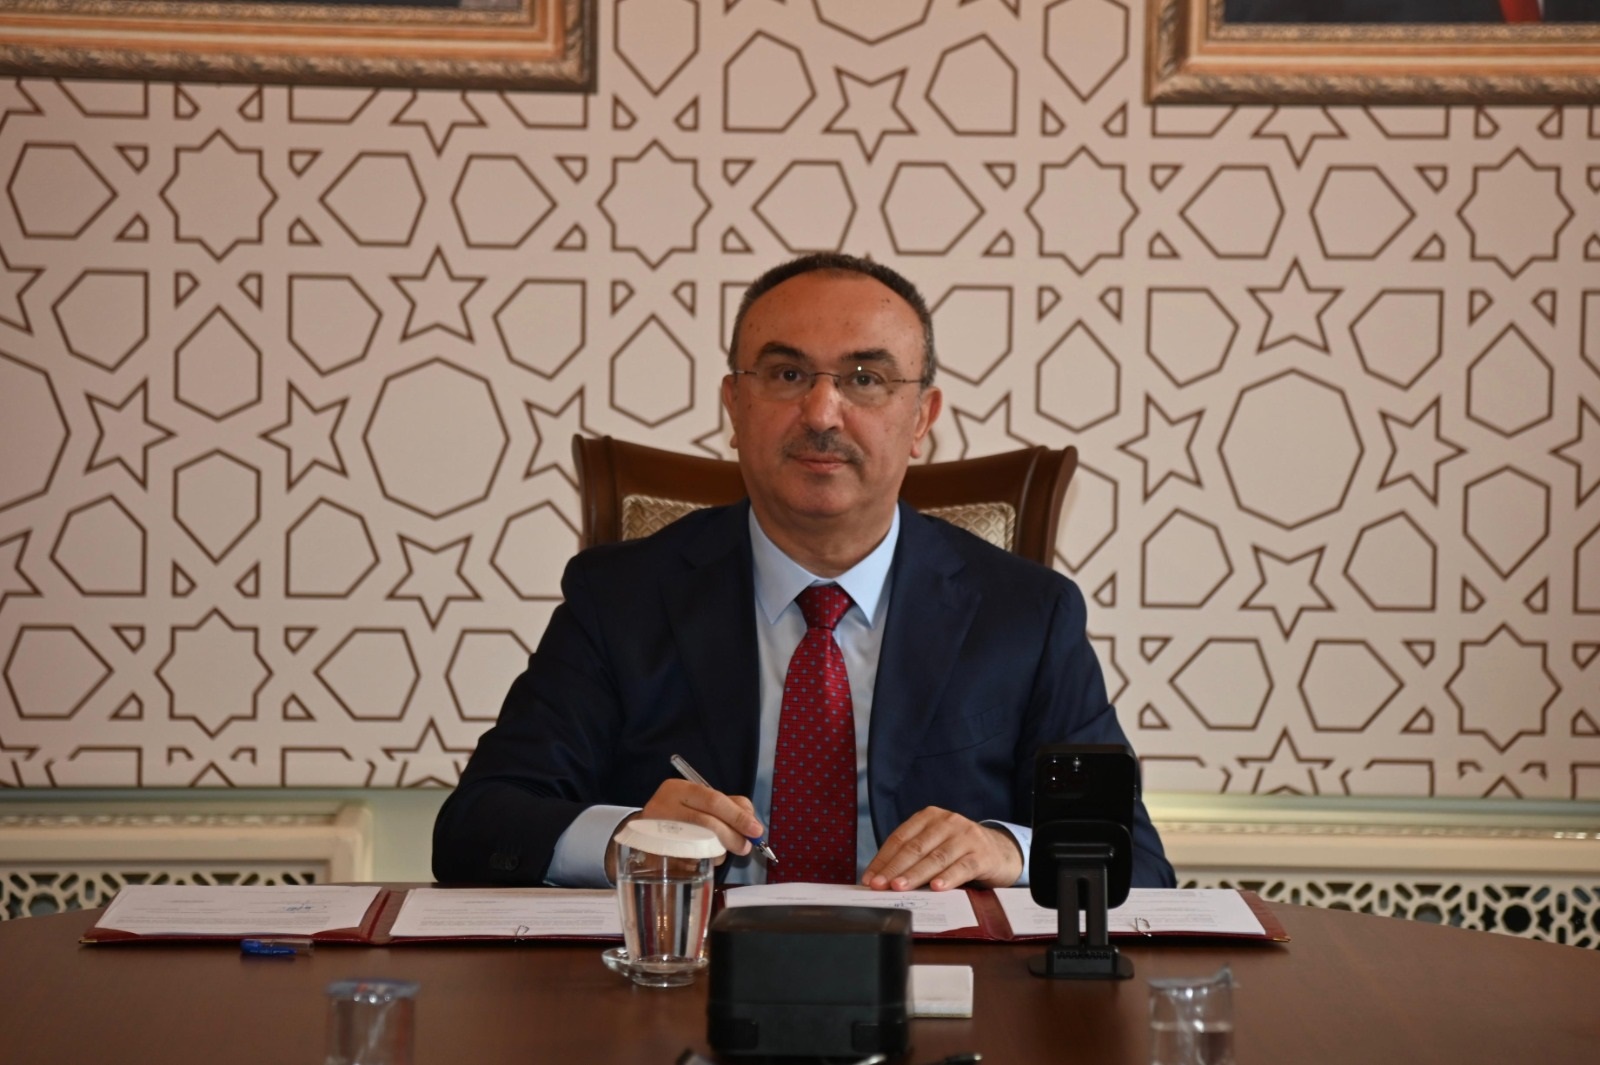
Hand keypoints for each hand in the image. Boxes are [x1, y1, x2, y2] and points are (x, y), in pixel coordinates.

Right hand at [605, 779, 765, 879]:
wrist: (641, 831)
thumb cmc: (679, 813)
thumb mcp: (700, 801)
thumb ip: (728, 806)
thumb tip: (752, 825)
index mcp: (678, 789)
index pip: (713, 800)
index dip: (738, 816)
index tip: (756, 831)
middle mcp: (664, 807)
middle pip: (707, 822)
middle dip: (733, 836)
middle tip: (745, 847)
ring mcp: (656, 833)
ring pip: (698, 844)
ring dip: (719, 851)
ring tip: (723, 851)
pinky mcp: (655, 856)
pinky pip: (687, 862)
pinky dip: (702, 861)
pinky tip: (703, 858)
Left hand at [862, 807, 1022, 891]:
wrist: (999, 851)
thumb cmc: (958, 850)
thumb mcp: (934, 844)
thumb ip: (912, 856)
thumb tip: (881, 878)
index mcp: (929, 816)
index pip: (900, 838)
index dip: (883, 859)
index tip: (869, 878)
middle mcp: (948, 822)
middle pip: (915, 847)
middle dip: (894, 868)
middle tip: (879, 885)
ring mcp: (966, 837)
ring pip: (936, 858)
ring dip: (915, 875)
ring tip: (899, 887)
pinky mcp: (982, 854)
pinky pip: (962, 867)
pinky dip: (948, 878)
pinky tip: (936, 888)